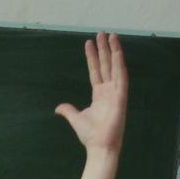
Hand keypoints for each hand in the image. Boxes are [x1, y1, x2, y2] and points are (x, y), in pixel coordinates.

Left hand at [55, 31, 127, 154]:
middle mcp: (108, 91)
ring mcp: (116, 92)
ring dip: (113, 50)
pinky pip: (121, 75)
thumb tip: (58, 108)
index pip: (96, 71)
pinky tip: (117, 50)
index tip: (89, 43)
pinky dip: (119, 62)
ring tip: (110, 35)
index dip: (92, 57)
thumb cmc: (90, 136)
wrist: (99, 146)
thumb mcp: (76, 119)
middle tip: (101, 32)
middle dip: (103, 49)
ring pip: (115, 66)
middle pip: (106, 65)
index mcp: (99, 95)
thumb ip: (68, 110)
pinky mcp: (121, 96)